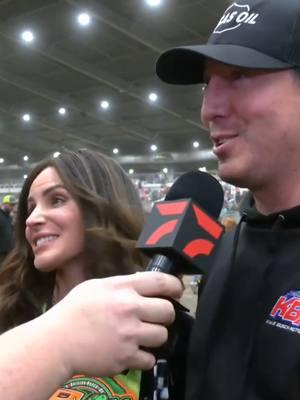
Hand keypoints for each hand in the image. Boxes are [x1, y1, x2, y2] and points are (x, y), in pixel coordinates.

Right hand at [45, 272, 182, 376]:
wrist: (57, 341)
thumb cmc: (74, 310)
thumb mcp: (97, 286)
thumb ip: (122, 284)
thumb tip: (144, 284)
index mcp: (123, 288)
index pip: (161, 282)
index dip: (175, 286)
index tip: (177, 291)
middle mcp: (130, 309)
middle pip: (168, 311)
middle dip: (166, 315)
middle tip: (157, 318)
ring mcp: (129, 335)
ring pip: (163, 336)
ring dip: (156, 337)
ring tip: (143, 336)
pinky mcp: (126, 358)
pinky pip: (150, 359)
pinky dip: (144, 357)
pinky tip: (133, 352)